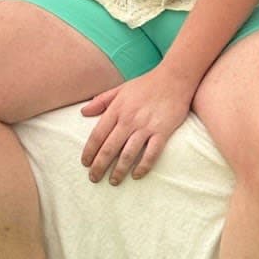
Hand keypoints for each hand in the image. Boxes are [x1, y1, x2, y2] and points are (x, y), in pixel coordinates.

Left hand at [79, 68, 193, 182]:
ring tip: (113, 181)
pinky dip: (143, 166)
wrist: (175, 77)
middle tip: (93, 178)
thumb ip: (101, 101)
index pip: (98, 135)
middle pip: (109, 148)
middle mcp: (129, 119)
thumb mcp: (121, 88)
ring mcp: (146, 126)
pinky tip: (136, 175)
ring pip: (128, 154)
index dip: (89, 151)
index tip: (85, 163)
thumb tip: (83, 112)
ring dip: (119, 171)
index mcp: (117, 109)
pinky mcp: (162, 131)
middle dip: (99, 166)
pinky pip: (151, 153)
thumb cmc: (147, 84)